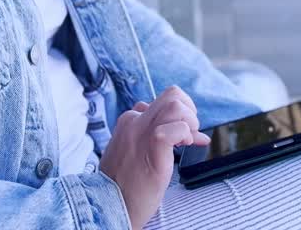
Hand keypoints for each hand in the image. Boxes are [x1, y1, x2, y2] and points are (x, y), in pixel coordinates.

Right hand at [99, 86, 209, 228]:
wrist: (110, 205)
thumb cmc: (125, 185)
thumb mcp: (132, 153)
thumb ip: (152, 137)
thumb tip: (188, 133)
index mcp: (128, 121)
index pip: (160, 103)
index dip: (179, 116)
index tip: (186, 137)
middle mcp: (134, 121)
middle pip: (171, 95)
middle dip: (189, 110)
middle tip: (190, 133)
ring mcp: (142, 131)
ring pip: (175, 103)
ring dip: (190, 119)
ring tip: (188, 139)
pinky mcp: (153, 145)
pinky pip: (176, 127)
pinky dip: (186, 134)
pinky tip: (183, 147)